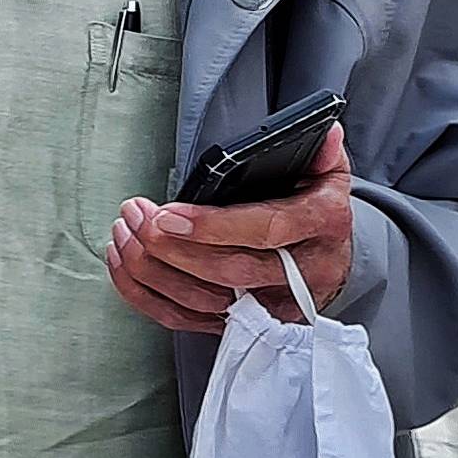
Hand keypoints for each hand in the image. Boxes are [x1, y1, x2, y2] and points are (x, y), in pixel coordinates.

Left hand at [106, 125, 354, 335]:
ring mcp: (271, 305)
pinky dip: (148, 297)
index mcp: (321, 227)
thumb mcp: (329, 174)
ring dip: (153, 270)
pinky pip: (188, 321)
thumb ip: (321, 152)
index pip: (266, 230)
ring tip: (126, 234)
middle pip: (230, 272)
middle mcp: (300, 274)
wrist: (331, 261)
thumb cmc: (318, 211)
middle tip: (138, 219)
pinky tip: (126, 267)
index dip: (213, 226)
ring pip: (204, 302)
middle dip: (173, 247)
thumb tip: (324, 132)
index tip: (170, 214)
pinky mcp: (243, 324)